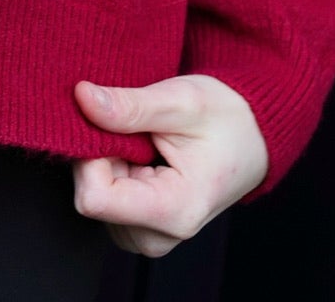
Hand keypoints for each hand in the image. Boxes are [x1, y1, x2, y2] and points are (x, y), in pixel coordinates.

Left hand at [71, 75, 268, 256]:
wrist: (252, 137)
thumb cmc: (225, 117)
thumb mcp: (181, 100)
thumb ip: (131, 105)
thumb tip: (82, 97)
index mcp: (175, 211)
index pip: (95, 198)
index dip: (90, 154)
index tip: (110, 123)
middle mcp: (159, 236)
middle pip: (92, 198)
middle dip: (101, 155)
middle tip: (136, 128)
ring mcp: (150, 236)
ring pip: (95, 199)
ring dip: (108, 162)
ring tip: (145, 141)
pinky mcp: (142, 228)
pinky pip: (105, 201)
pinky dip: (114, 171)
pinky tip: (142, 154)